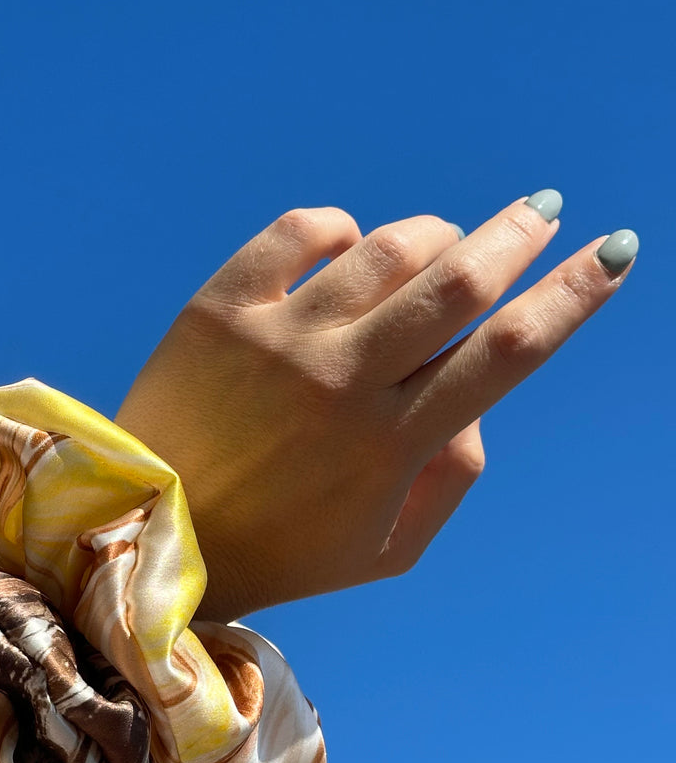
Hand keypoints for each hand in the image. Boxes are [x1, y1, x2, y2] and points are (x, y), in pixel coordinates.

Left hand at [115, 195, 634, 622]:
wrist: (150, 539)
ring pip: (388, 249)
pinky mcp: (219, 310)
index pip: (506, 353)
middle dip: (517, 236)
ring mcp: (277, 339)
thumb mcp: (386, 552)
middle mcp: (341, 383)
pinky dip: (341, 228)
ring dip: (435, 233)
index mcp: (391, 446)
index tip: (613, 254)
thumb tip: (474, 404)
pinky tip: (348, 248)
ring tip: (445, 243)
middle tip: (541, 209)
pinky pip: (299, 232)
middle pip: (457, 282)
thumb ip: (450, 480)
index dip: (571, 297)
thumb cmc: (282, 553)